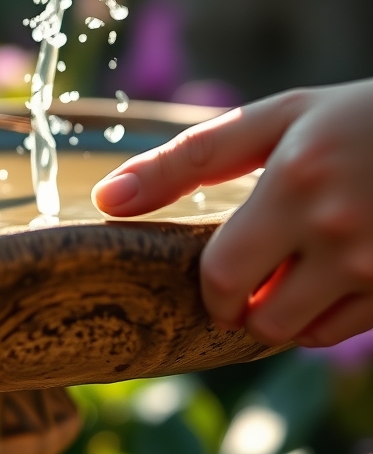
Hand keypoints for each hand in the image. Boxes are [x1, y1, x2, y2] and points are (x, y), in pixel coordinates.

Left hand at [91, 80, 372, 346]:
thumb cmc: (353, 120)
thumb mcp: (271, 122)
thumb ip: (185, 160)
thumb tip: (107, 198)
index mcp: (295, 184)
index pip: (223, 275)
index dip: (207, 290)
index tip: (210, 280)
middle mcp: (340, 233)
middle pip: (260, 317)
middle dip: (238, 308)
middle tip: (243, 281)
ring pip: (300, 334)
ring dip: (278, 315)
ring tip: (283, 277)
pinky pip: (343, 332)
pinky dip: (320, 318)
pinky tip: (321, 281)